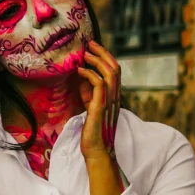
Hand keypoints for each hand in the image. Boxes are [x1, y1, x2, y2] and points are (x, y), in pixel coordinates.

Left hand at [78, 40, 120, 160]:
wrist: (96, 150)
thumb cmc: (92, 131)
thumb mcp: (91, 107)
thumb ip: (89, 94)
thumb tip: (82, 79)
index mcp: (114, 96)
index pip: (115, 71)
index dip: (106, 57)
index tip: (94, 48)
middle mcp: (115, 97)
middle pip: (115, 68)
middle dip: (103, 53)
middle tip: (90, 44)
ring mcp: (109, 102)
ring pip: (110, 73)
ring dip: (97, 61)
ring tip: (85, 54)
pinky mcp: (100, 107)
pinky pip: (99, 85)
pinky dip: (90, 74)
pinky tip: (80, 71)